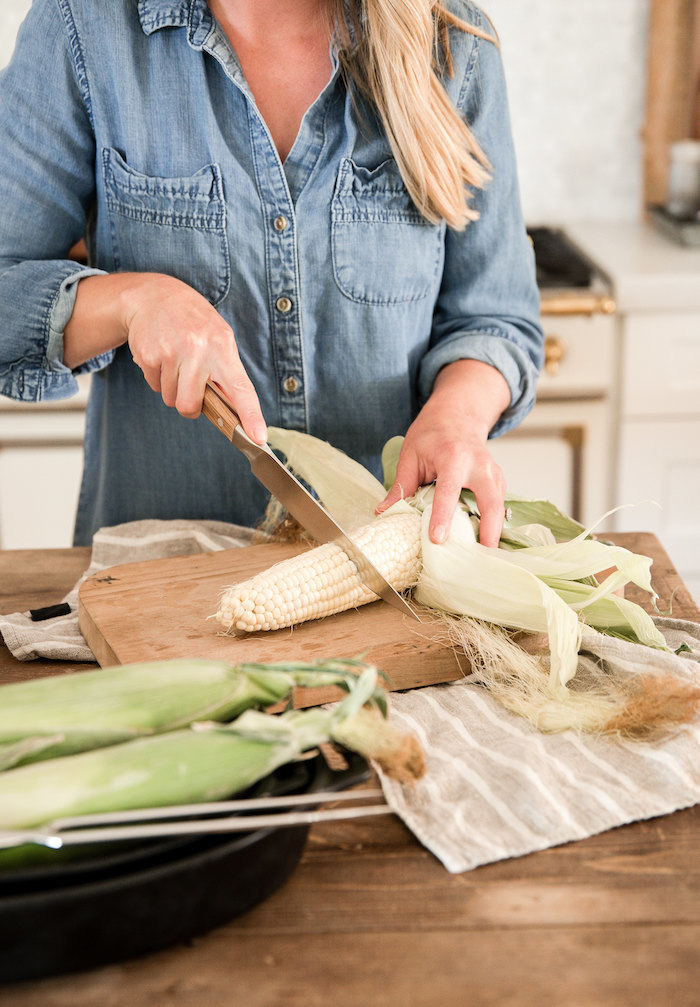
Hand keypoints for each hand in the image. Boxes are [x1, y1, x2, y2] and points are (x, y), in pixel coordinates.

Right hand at [63, 272, 266, 442]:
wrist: (154, 296)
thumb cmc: (193, 322)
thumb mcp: (218, 337)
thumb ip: (225, 372)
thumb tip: (231, 413)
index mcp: (222, 347)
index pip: (241, 388)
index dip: (251, 415)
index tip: (258, 437)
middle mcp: (198, 350)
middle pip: (191, 406)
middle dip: (190, 405)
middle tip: (191, 384)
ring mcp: (172, 353)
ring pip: (172, 399)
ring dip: (173, 389)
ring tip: (176, 361)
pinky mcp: (149, 356)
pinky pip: (155, 387)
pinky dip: (158, 378)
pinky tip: (162, 356)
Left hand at [377, 360, 509, 546]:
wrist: (458, 415)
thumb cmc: (432, 434)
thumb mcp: (411, 454)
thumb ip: (401, 485)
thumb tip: (382, 512)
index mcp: (453, 456)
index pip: (448, 490)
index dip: (442, 516)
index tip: (437, 539)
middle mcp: (479, 465)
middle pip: (491, 501)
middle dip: (489, 530)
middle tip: (480, 557)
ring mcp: (494, 473)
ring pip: (500, 507)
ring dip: (494, 533)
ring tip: (483, 560)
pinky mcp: (499, 482)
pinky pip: (499, 507)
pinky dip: (493, 526)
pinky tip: (482, 546)